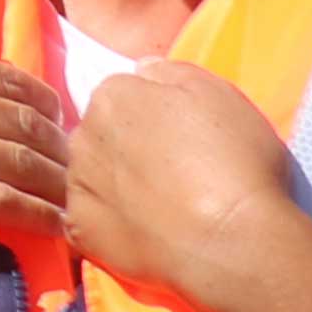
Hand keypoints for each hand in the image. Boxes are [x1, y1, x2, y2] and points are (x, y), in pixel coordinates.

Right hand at [0, 0, 69, 245]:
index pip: (2, 76)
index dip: (41, 101)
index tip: (56, 122)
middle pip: (20, 119)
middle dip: (59, 143)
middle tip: (76, 165)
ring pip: (17, 160)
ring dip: (56, 181)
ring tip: (75, 198)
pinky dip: (36, 213)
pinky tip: (55, 226)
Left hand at [67, 51, 305, 309]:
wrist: (231, 241)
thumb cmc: (233, 162)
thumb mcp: (218, 94)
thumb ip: (172, 72)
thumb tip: (143, 70)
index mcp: (112, 96)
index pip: (123, 96)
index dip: (155, 118)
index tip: (183, 141)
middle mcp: (83, 134)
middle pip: (102, 133)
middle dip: (128, 147)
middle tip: (174, 175)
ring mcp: (77, 184)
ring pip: (92, 175)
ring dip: (116, 185)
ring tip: (162, 209)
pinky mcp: (79, 229)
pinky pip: (87, 219)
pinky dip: (111, 225)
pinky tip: (144, 234)